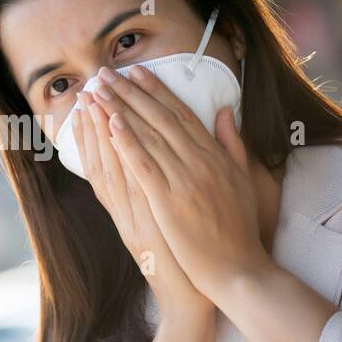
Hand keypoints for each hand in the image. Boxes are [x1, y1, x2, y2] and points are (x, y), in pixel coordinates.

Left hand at [89, 65, 274, 307]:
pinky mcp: (169, 201)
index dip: (157, 90)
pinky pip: (144, 165)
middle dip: (130, 92)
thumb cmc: (241, 229)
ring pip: (148, 136)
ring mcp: (184, 180)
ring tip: (97, 90)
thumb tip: (225, 112)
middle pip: (159, 118)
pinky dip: (127, 142)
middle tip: (105, 72)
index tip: (136, 72)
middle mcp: (200, 161)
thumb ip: (233, 145)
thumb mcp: (244, 180)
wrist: (238, 270)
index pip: (181, 114)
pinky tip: (111, 123)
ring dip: (120, 109)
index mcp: (215, 155)